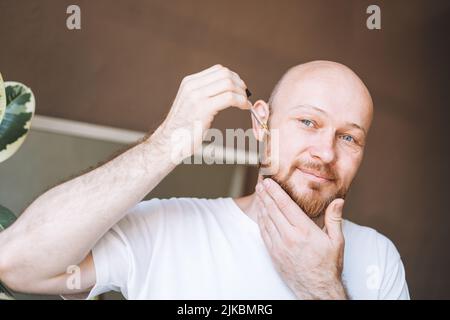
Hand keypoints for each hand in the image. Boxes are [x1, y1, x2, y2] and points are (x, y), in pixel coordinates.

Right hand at [158, 64, 250, 161]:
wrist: (169, 142)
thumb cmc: (182, 128)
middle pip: (225, 74)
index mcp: (189, 82)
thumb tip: (225, 90)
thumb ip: (203, 94)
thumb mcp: (190, 104)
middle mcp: (192, 86)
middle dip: (239, 84)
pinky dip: (241, 101)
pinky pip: (229, 97)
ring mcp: (197, 96)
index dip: (233, 77)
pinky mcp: (203, 108)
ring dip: (241, 93)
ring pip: (228, 84)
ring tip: (245, 102)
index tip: (240, 88)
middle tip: (245, 95)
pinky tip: (244, 107)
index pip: (218, 70)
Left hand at [255, 178, 346, 299]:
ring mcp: (279, 246)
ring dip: (262, 206)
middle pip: (273, 210)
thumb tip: (339, 200)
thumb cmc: (328, 265)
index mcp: (305, 231)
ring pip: (266, 220)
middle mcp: (290, 237)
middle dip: (266, 195)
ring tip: (259, 194)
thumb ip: (334, 219)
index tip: (269, 182)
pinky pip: (264, 233)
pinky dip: (261, 221)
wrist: (317, 290)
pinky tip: (260, 213)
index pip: (286, 205)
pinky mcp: (273, 254)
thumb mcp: (337, 241)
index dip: (276, 192)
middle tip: (260, 184)